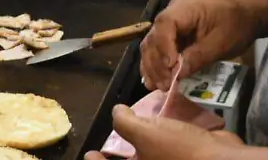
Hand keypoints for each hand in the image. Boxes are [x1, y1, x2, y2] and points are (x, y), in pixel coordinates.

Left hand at [84, 105, 244, 159]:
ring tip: (138, 129)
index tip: (90, 154)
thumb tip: (117, 112)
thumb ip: (125, 122)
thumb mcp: (145, 133)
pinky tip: (163, 128)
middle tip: (116, 140)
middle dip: (124, 154)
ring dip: (145, 147)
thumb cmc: (177, 152)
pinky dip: (164, 143)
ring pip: (151, 156)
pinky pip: (168, 153)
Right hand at [139, 0, 258, 90]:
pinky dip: (155, 64)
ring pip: (151, 43)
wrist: (246, 14)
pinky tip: (154, 80)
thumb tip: (177, 75)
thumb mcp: (221, 43)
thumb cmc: (236, 25)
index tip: (170, 67)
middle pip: (154, 36)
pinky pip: (158, 47)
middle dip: (156, 62)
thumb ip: (198, 57)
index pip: (165, 23)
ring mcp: (171, 22)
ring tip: (159, 86)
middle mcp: (173, 12)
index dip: (163, 46)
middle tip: (164, 85)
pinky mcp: (172, 33)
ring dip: (152, 66)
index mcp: (186, 7)